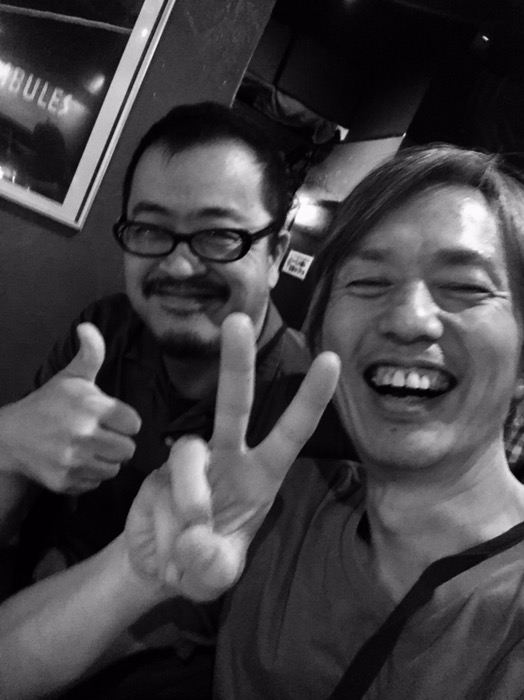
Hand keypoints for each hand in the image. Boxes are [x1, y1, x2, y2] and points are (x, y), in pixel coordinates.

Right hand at [0, 323, 140, 493]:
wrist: (11, 438)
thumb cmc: (49, 404)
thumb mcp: (71, 377)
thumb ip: (90, 354)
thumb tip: (87, 326)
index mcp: (89, 407)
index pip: (133, 423)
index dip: (125, 421)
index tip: (113, 418)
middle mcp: (82, 435)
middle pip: (128, 449)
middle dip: (118, 442)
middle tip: (103, 435)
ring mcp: (73, 462)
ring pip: (114, 468)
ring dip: (107, 459)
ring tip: (91, 448)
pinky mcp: (65, 483)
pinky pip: (96, 483)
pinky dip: (90, 475)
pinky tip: (78, 462)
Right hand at [125, 313, 339, 601]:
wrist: (155, 566)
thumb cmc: (202, 564)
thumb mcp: (215, 577)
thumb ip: (213, 567)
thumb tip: (198, 537)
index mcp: (262, 476)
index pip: (292, 433)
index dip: (310, 398)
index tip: (331, 360)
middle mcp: (230, 457)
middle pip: (235, 403)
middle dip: (237, 362)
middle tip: (237, 321)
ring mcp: (194, 459)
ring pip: (191, 452)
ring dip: (191, 498)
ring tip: (190, 541)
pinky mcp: (161, 466)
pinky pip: (166, 477)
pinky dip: (169, 514)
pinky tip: (166, 540)